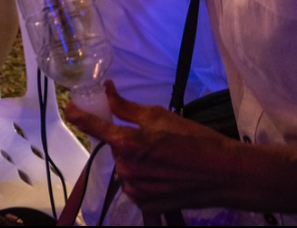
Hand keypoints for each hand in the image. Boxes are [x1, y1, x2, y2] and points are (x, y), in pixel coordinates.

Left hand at [65, 81, 242, 216]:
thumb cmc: (195, 140)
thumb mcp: (160, 117)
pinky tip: (164, 176)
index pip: (93, 126)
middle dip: (128, 143)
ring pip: (125, 169)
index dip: (79, 115)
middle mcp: (126, 169)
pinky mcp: (146, 206)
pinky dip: (144, 180)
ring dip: (136, 163)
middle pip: (116, 150)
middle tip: (155, 140)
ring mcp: (135, 191)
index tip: (69, 107)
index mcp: (127, 144)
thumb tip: (107, 90)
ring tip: (165, 160)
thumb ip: (126, 107)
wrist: (227, 174)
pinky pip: (135, 188)